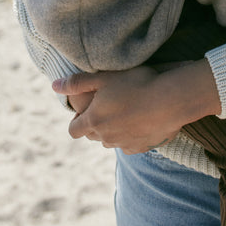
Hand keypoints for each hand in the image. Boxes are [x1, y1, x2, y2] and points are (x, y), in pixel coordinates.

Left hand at [52, 59, 220, 153]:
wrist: (171, 99)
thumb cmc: (136, 83)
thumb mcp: (104, 77)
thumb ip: (77, 83)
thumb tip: (54, 86)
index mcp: (94, 122)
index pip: (73, 130)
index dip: (77, 121)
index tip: (86, 110)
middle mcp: (106, 138)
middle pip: (93, 136)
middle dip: (96, 124)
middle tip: (108, 106)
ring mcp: (125, 145)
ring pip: (112, 140)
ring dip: (114, 130)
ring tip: (126, 111)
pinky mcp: (142, 148)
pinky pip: (130, 145)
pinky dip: (131, 135)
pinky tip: (141, 120)